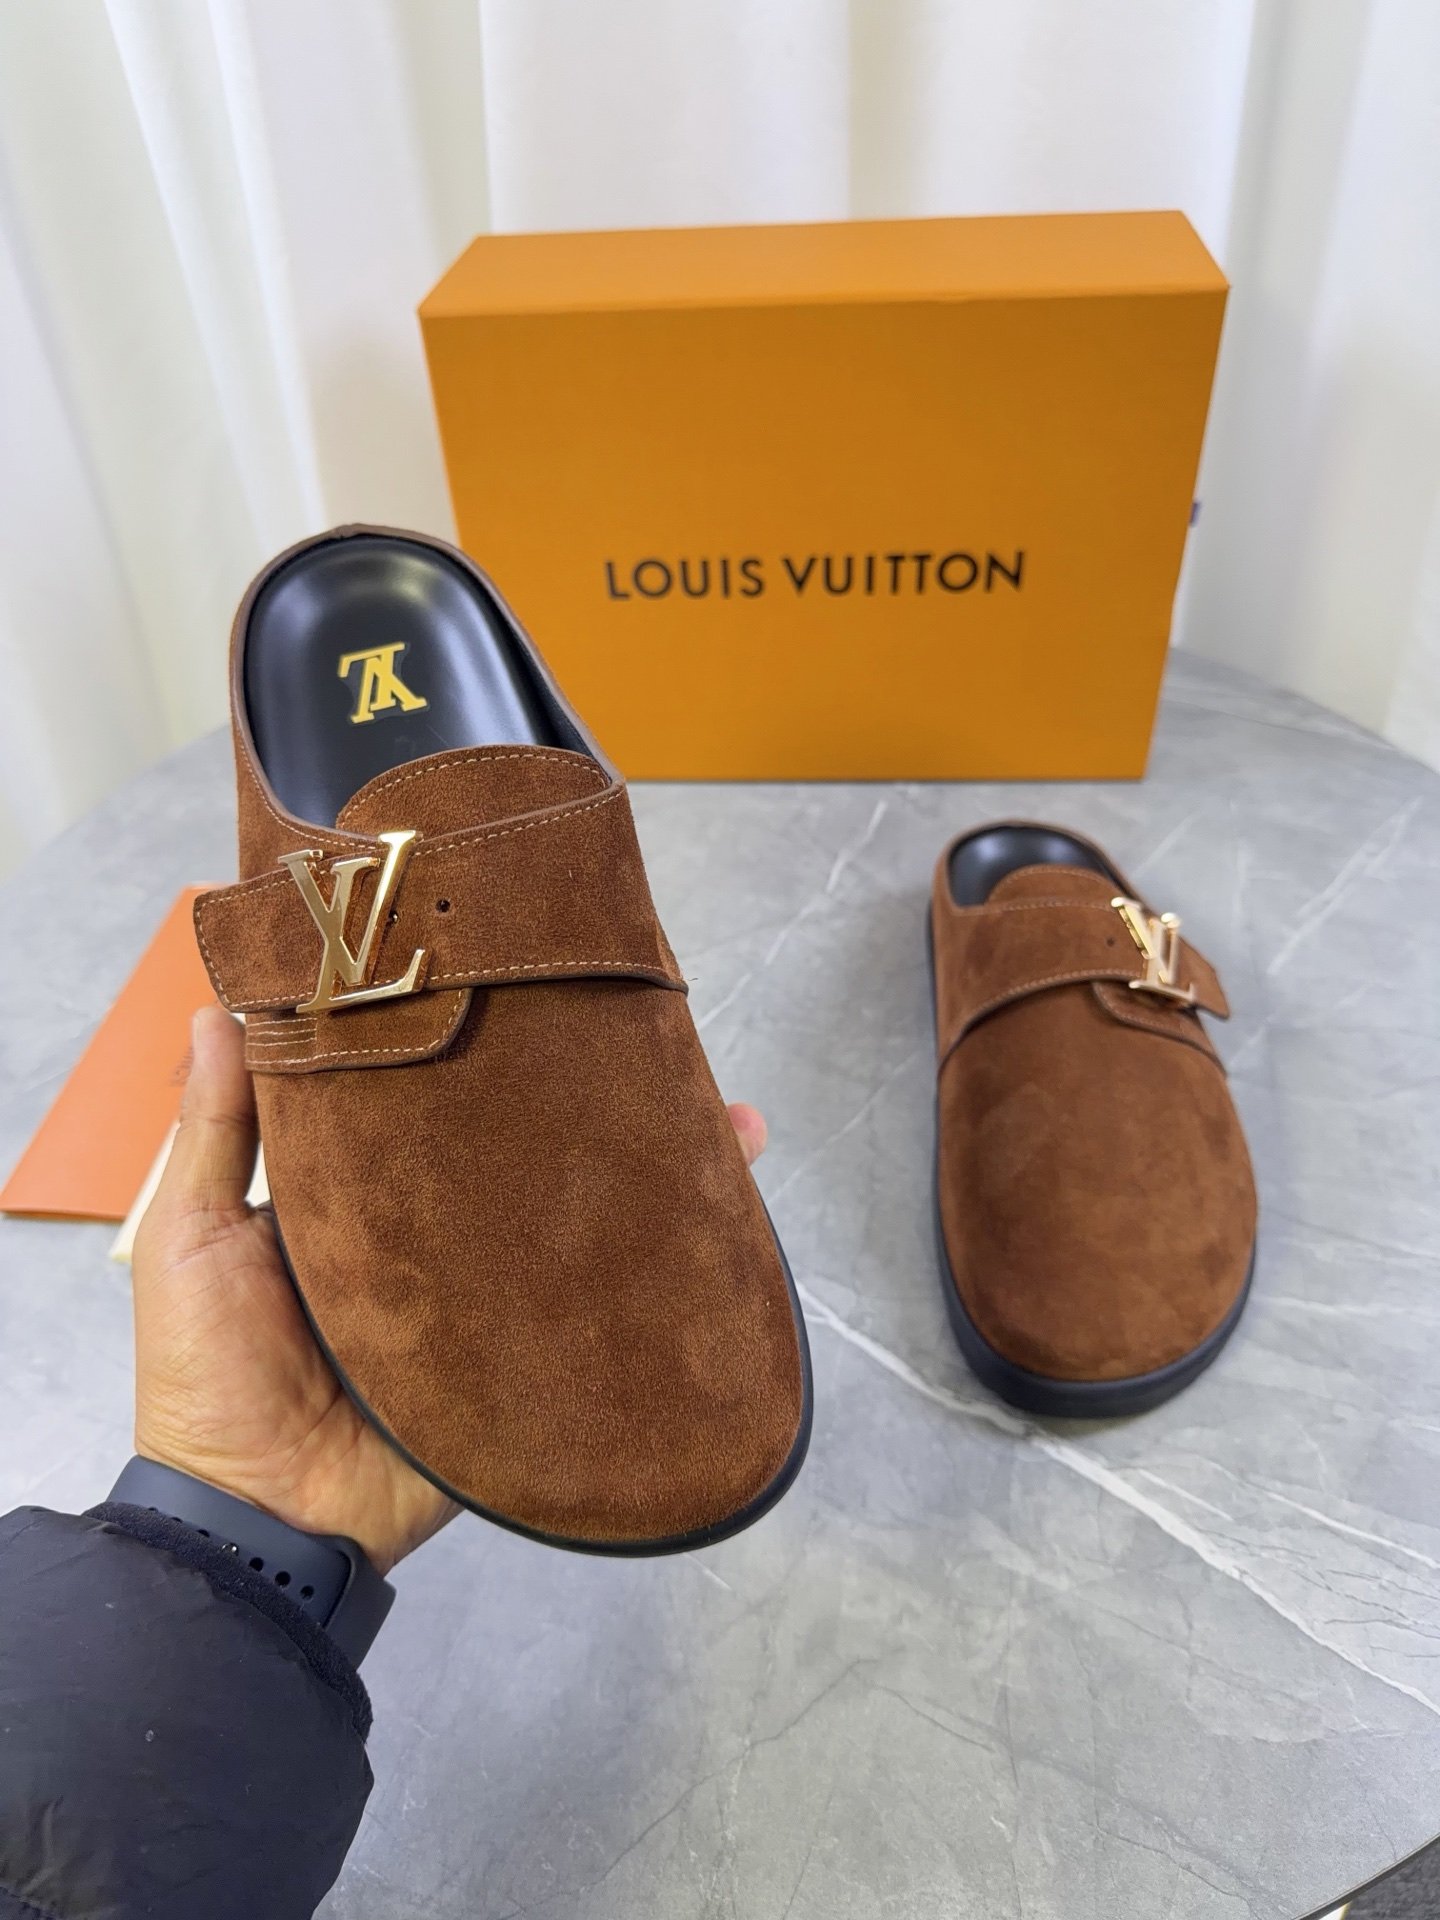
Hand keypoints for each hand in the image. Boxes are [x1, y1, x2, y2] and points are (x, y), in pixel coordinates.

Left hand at [132, 1006, 768, 1573]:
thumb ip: (215, 1131)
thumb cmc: (206, 1369)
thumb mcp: (192, 1234)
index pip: (428, 1106)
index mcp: (359, 1198)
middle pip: (521, 1158)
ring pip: (572, 1225)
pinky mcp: (520, 1362)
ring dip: (650, 1178)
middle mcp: (433, 1240)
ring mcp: (484, 1302)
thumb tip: (219, 1008)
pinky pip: (589, 1313)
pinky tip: (715, 1232)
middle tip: (652, 1042)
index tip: (526, 987)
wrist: (256, 1519)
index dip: (476, 1052)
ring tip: (725, 1122)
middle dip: (592, 1105)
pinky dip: (657, 1276)